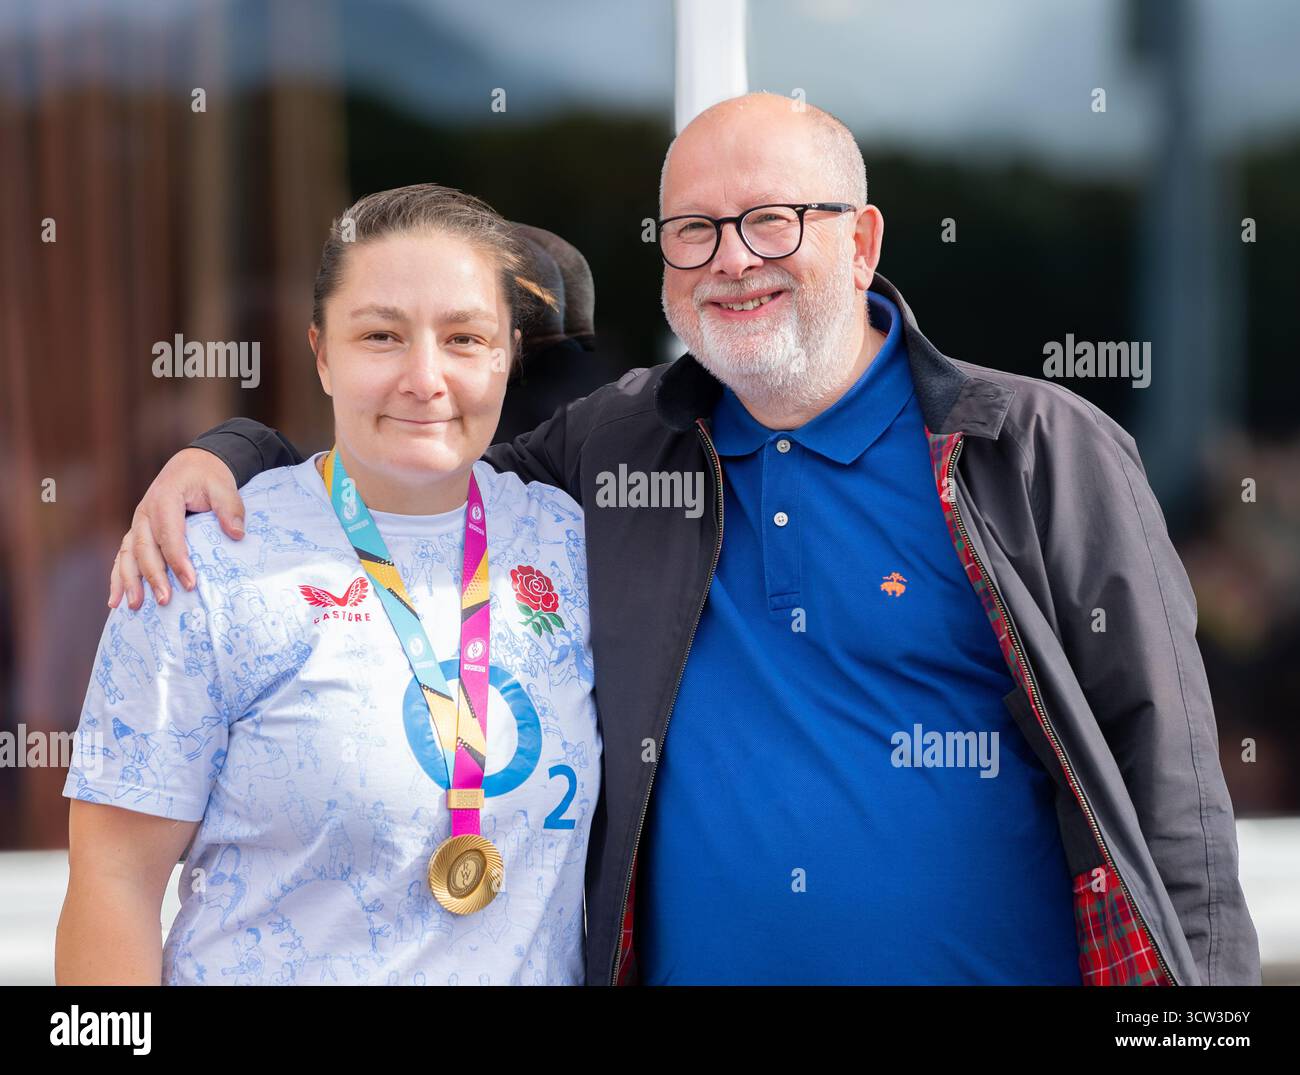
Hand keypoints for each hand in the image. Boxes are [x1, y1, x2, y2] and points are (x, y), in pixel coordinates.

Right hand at [108, 448, 245, 609]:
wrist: (191, 465)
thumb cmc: (208, 477)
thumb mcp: (223, 486)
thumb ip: (230, 508)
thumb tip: (237, 534)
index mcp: (165, 499)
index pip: (169, 535)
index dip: (178, 560)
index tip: (190, 583)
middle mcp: (145, 512)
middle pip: (145, 548)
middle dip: (154, 576)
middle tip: (165, 600)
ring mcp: (138, 523)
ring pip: (128, 554)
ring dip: (129, 581)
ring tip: (134, 606)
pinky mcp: (137, 532)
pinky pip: (123, 555)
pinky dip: (117, 577)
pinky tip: (115, 600)